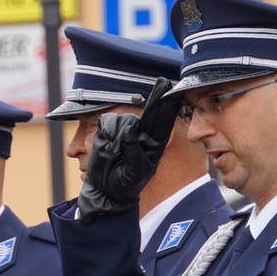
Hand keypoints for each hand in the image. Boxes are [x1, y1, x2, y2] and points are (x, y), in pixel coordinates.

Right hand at [78, 76, 182, 218]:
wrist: (103, 191)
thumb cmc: (123, 185)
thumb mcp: (134, 173)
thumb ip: (134, 152)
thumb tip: (130, 129)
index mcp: (153, 146)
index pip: (163, 125)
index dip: (167, 110)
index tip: (173, 94)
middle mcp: (141, 135)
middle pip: (150, 113)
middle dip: (157, 98)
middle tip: (164, 83)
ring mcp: (124, 131)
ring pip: (124, 121)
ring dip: (118, 136)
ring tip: (114, 155)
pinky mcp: (108, 130)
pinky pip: (108, 124)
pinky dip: (106, 133)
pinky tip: (107, 145)